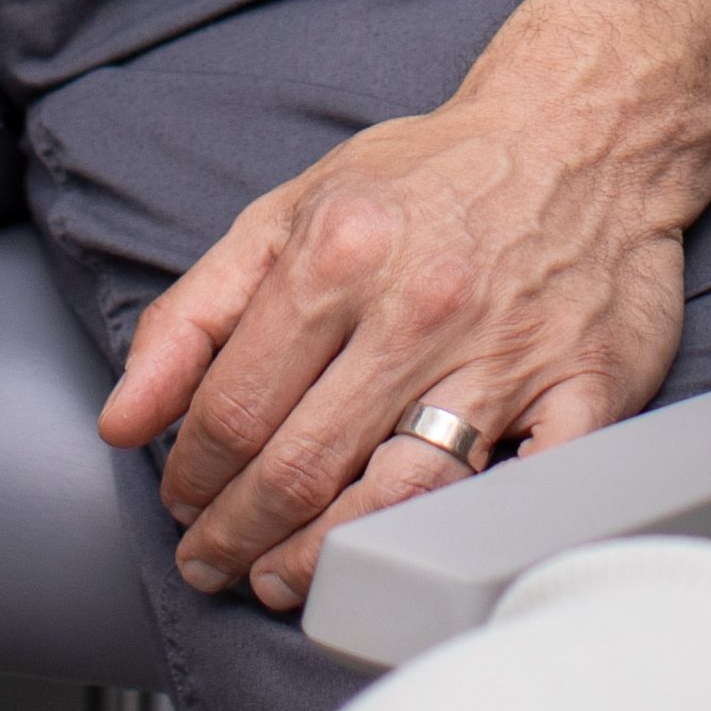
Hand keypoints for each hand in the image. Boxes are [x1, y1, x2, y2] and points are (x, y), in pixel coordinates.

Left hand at [101, 60, 710, 618]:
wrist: (581, 131)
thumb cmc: (427, 180)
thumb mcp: (287, 213)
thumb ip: (194, 315)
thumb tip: (123, 420)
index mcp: (339, 255)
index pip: (233, 409)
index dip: (191, 477)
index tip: (181, 501)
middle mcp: (421, 307)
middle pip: (301, 467)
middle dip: (236, 536)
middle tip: (214, 562)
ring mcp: (508, 355)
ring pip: (398, 499)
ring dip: (322, 560)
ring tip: (282, 579)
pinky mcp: (587, 388)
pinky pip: (525, 493)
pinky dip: (470, 537)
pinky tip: (416, 557)